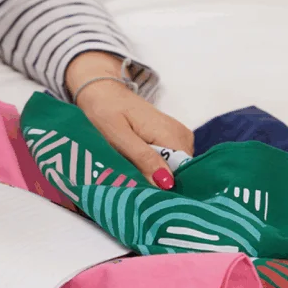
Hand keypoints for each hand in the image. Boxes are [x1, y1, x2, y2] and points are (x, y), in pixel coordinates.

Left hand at [66, 52, 193, 188]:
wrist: (102, 90)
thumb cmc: (105, 110)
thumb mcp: (118, 136)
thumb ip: (142, 158)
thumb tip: (166, 183)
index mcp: (171, 134)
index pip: (185, 172)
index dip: (169, 188)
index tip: (149, 197)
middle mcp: (181, 135)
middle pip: (181, 172)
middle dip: (161, 184)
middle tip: (136, 187)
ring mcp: (178, 135)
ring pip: (175, 168)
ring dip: (157, 176)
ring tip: (135, 176)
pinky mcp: (171, 136)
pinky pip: (170, 160)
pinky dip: (155, 167)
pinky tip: (139, 167)